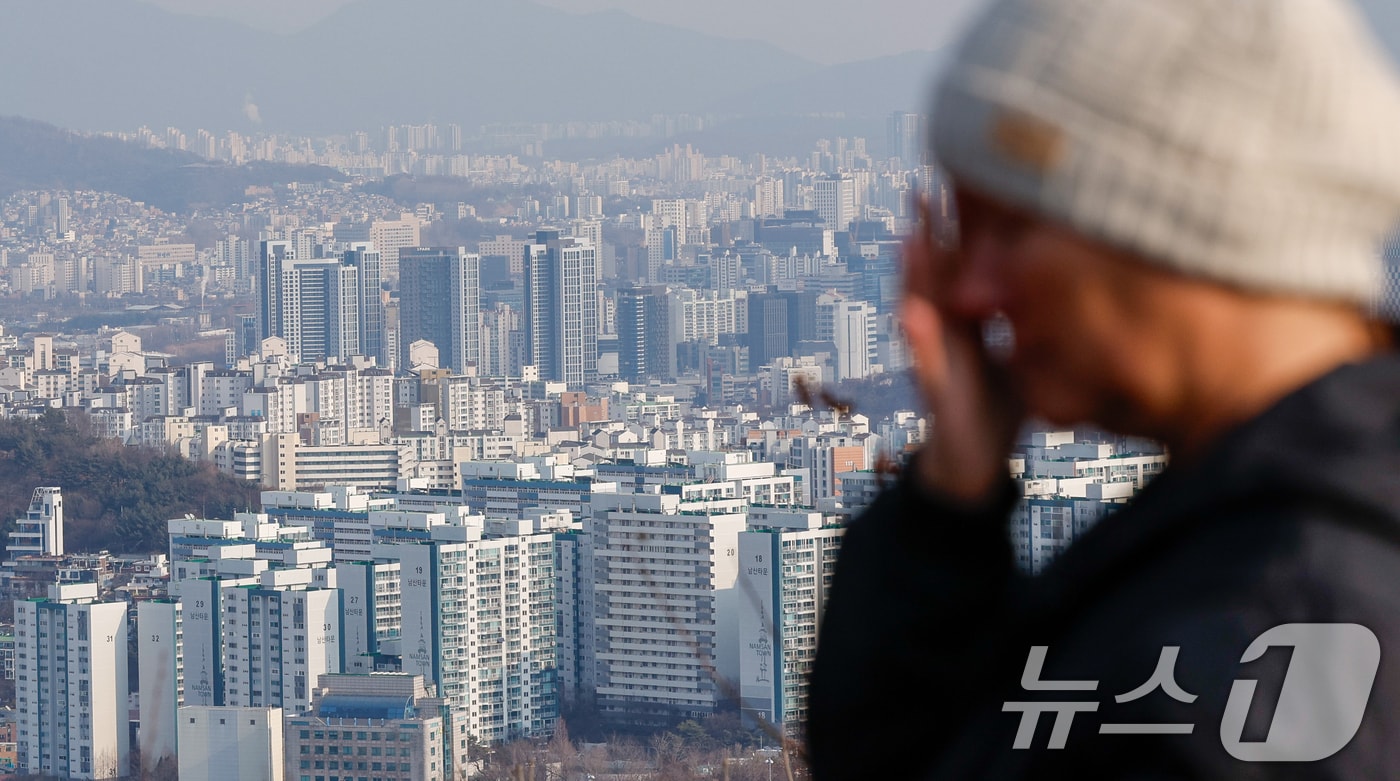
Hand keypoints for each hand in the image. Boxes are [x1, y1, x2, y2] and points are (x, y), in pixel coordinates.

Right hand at [902, 191, 1022, 501]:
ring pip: (918, 312)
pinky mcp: (936, 394)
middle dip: (926, 234)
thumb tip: (1059, 284)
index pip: (960, 265)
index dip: (959, 226)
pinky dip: (918, 340)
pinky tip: (912, 313)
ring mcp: (934, 363)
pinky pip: (926, 365)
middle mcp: (943, 336)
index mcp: (964, 323)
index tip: (957, 180)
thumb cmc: (994, 410)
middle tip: (921, 188)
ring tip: (908, 239)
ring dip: (911, 277)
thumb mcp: (1017, 356)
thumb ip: (1026, 321)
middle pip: (932, 277)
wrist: (971, 467)